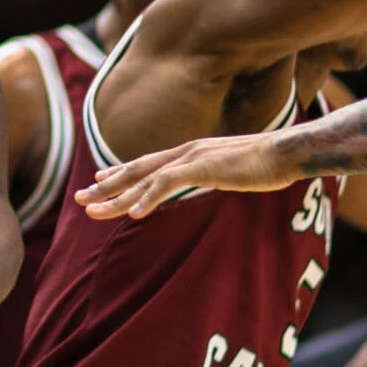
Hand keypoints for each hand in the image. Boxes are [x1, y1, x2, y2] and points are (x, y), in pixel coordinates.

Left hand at [79, 132, 304, 219]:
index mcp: (191, 152)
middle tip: (78, 198)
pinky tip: (133, 214)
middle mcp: (185, 152)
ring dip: (116, 195)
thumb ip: (213, 173)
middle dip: (106, 186)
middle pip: (136, 171)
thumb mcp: (230, 170)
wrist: (287, 153)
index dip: (120, 172)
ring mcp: (192, 157)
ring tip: (92, 210)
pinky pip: (168, 184)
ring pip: (144, 178)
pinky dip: (148, 197)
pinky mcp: (203, 167)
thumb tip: (210, 178)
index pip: (147, 163)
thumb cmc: (266, 164)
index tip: (98, 180)